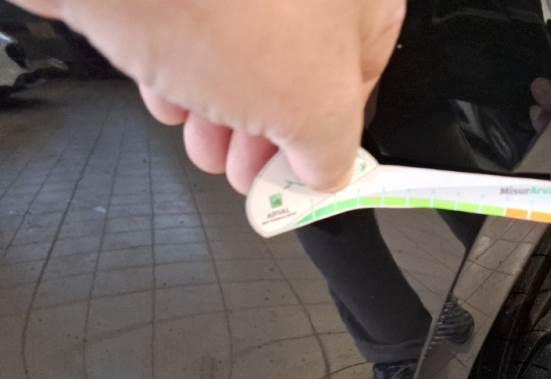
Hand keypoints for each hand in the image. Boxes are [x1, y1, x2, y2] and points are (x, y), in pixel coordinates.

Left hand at [14, 0, 404, 192]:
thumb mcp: (315, 110)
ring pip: (238, 47)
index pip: (361, 71)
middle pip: (295, 64)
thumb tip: (326, 172)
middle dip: (267, 132)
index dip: (332, 132)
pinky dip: (181, 68)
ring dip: (222, 112)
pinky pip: (187, 25)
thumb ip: (332, 151)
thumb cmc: (236, 14)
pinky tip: (170, 102)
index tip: (303, 173)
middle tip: (249, 173)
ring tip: (207, 152)